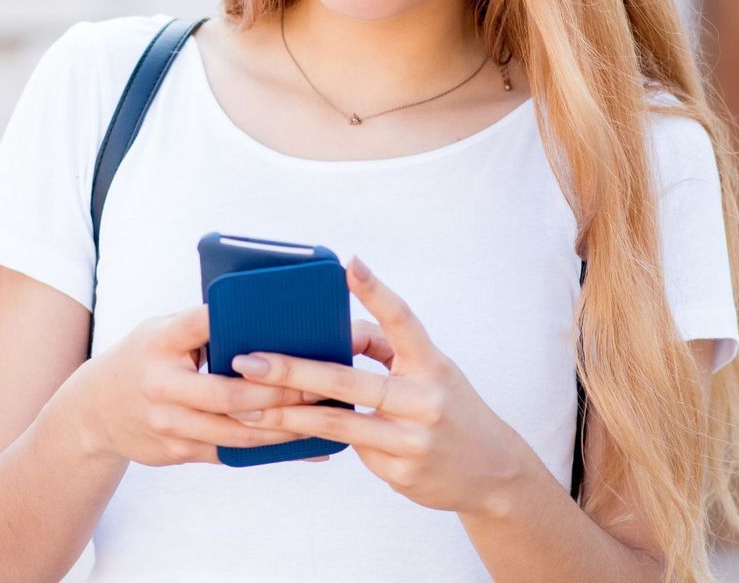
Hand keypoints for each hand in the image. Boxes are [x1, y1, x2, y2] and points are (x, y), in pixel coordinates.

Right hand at [47, 304, 313, 467]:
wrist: (94, 412)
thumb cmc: (143, 361)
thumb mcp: (159, 333)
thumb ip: (199, 329)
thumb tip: (263, 322)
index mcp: (158, 342)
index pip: (199, 326)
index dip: (236, 324)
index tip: (278, 322)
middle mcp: (161, 385)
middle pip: (230, 394)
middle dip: (280, 393)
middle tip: (320, 385)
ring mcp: (168, 424)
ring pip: (237, 432)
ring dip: (283, 427)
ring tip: (321, 416)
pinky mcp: (177, 452)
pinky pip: (231, 453)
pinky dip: (270, 450)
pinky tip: (303, 446)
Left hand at [232, 257, 544, 514]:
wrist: (494, 474)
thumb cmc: (448, 408)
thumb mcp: (429, 371)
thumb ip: (382, 348)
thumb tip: (331, 335)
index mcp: (432, 364)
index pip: (402, 320)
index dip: (375, 291)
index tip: (348, 264)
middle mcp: (425, 400)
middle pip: (348, 381)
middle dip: (292, 371)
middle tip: (248, 361)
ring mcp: (412, 440)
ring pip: (337, 423)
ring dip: (285, 415)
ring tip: (245, 406)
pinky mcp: (400, 473)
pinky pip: (348, 449)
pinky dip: (316, 439)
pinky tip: (284, 434)